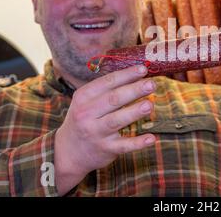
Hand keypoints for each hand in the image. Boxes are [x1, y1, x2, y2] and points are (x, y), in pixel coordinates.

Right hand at [54, 65, 155, 194]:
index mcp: (83, 97)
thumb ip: (107, 89)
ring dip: (134, 112)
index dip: (126, 75)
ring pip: (117, 121)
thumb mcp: (86, 101)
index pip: (107, 82)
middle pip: (113, 99)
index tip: (143, 69)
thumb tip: (138, 75)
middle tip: (151, 84)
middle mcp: (87, 114)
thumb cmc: (85, 119)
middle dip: (133, 90)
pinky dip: (137, 143)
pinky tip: (151, 138)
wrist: (69, 151)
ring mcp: (96, 132)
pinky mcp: (105, 149)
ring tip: (150, 105)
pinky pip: (123, 146)